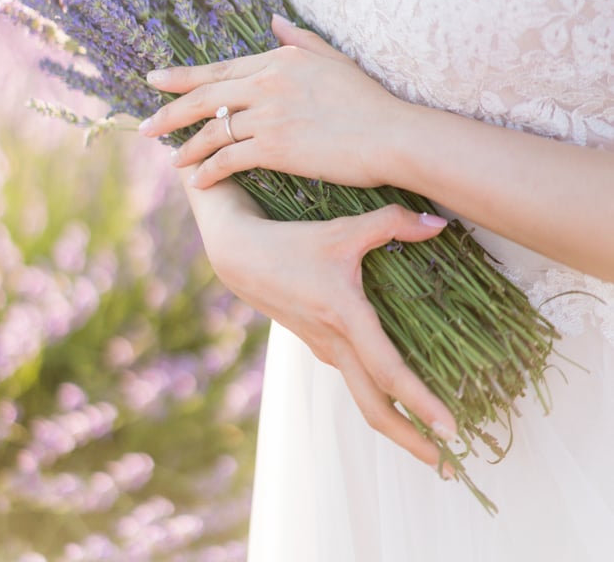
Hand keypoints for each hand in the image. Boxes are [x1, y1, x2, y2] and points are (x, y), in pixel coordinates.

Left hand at [140, 14, 405, 188]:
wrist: (391, 134)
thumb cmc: (368, 99)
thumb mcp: (332, 58)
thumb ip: (299, 39)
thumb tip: (274, 20)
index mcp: (278, 59)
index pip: (219, 69)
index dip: (183, 78)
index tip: (155, 81)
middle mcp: (267, 83)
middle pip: (205, 97)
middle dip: (170, 113)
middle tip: (145, 127)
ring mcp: (269, 114)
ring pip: (212, 130)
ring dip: (187, 148)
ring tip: (173, 161)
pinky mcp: (274, 147)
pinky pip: (228, 158)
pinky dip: (208, 171)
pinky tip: (198, 181)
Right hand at [183, 171, 456, 471]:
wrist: (238, 256)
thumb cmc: (290, 241)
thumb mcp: (341, 228)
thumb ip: (391, 222)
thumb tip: (439, 224)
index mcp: (344, 318)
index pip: (388, 371)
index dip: (421, 402)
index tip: (451, 428)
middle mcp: (335, 344)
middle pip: (375, 409)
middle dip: (412, 440)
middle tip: (450, 467)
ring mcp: (326, 349)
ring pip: (365, 398)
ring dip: (398, 424)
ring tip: (432, 439)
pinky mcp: (320, 345)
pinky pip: (355, 379)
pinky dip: (381, 396)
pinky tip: (399, 394)